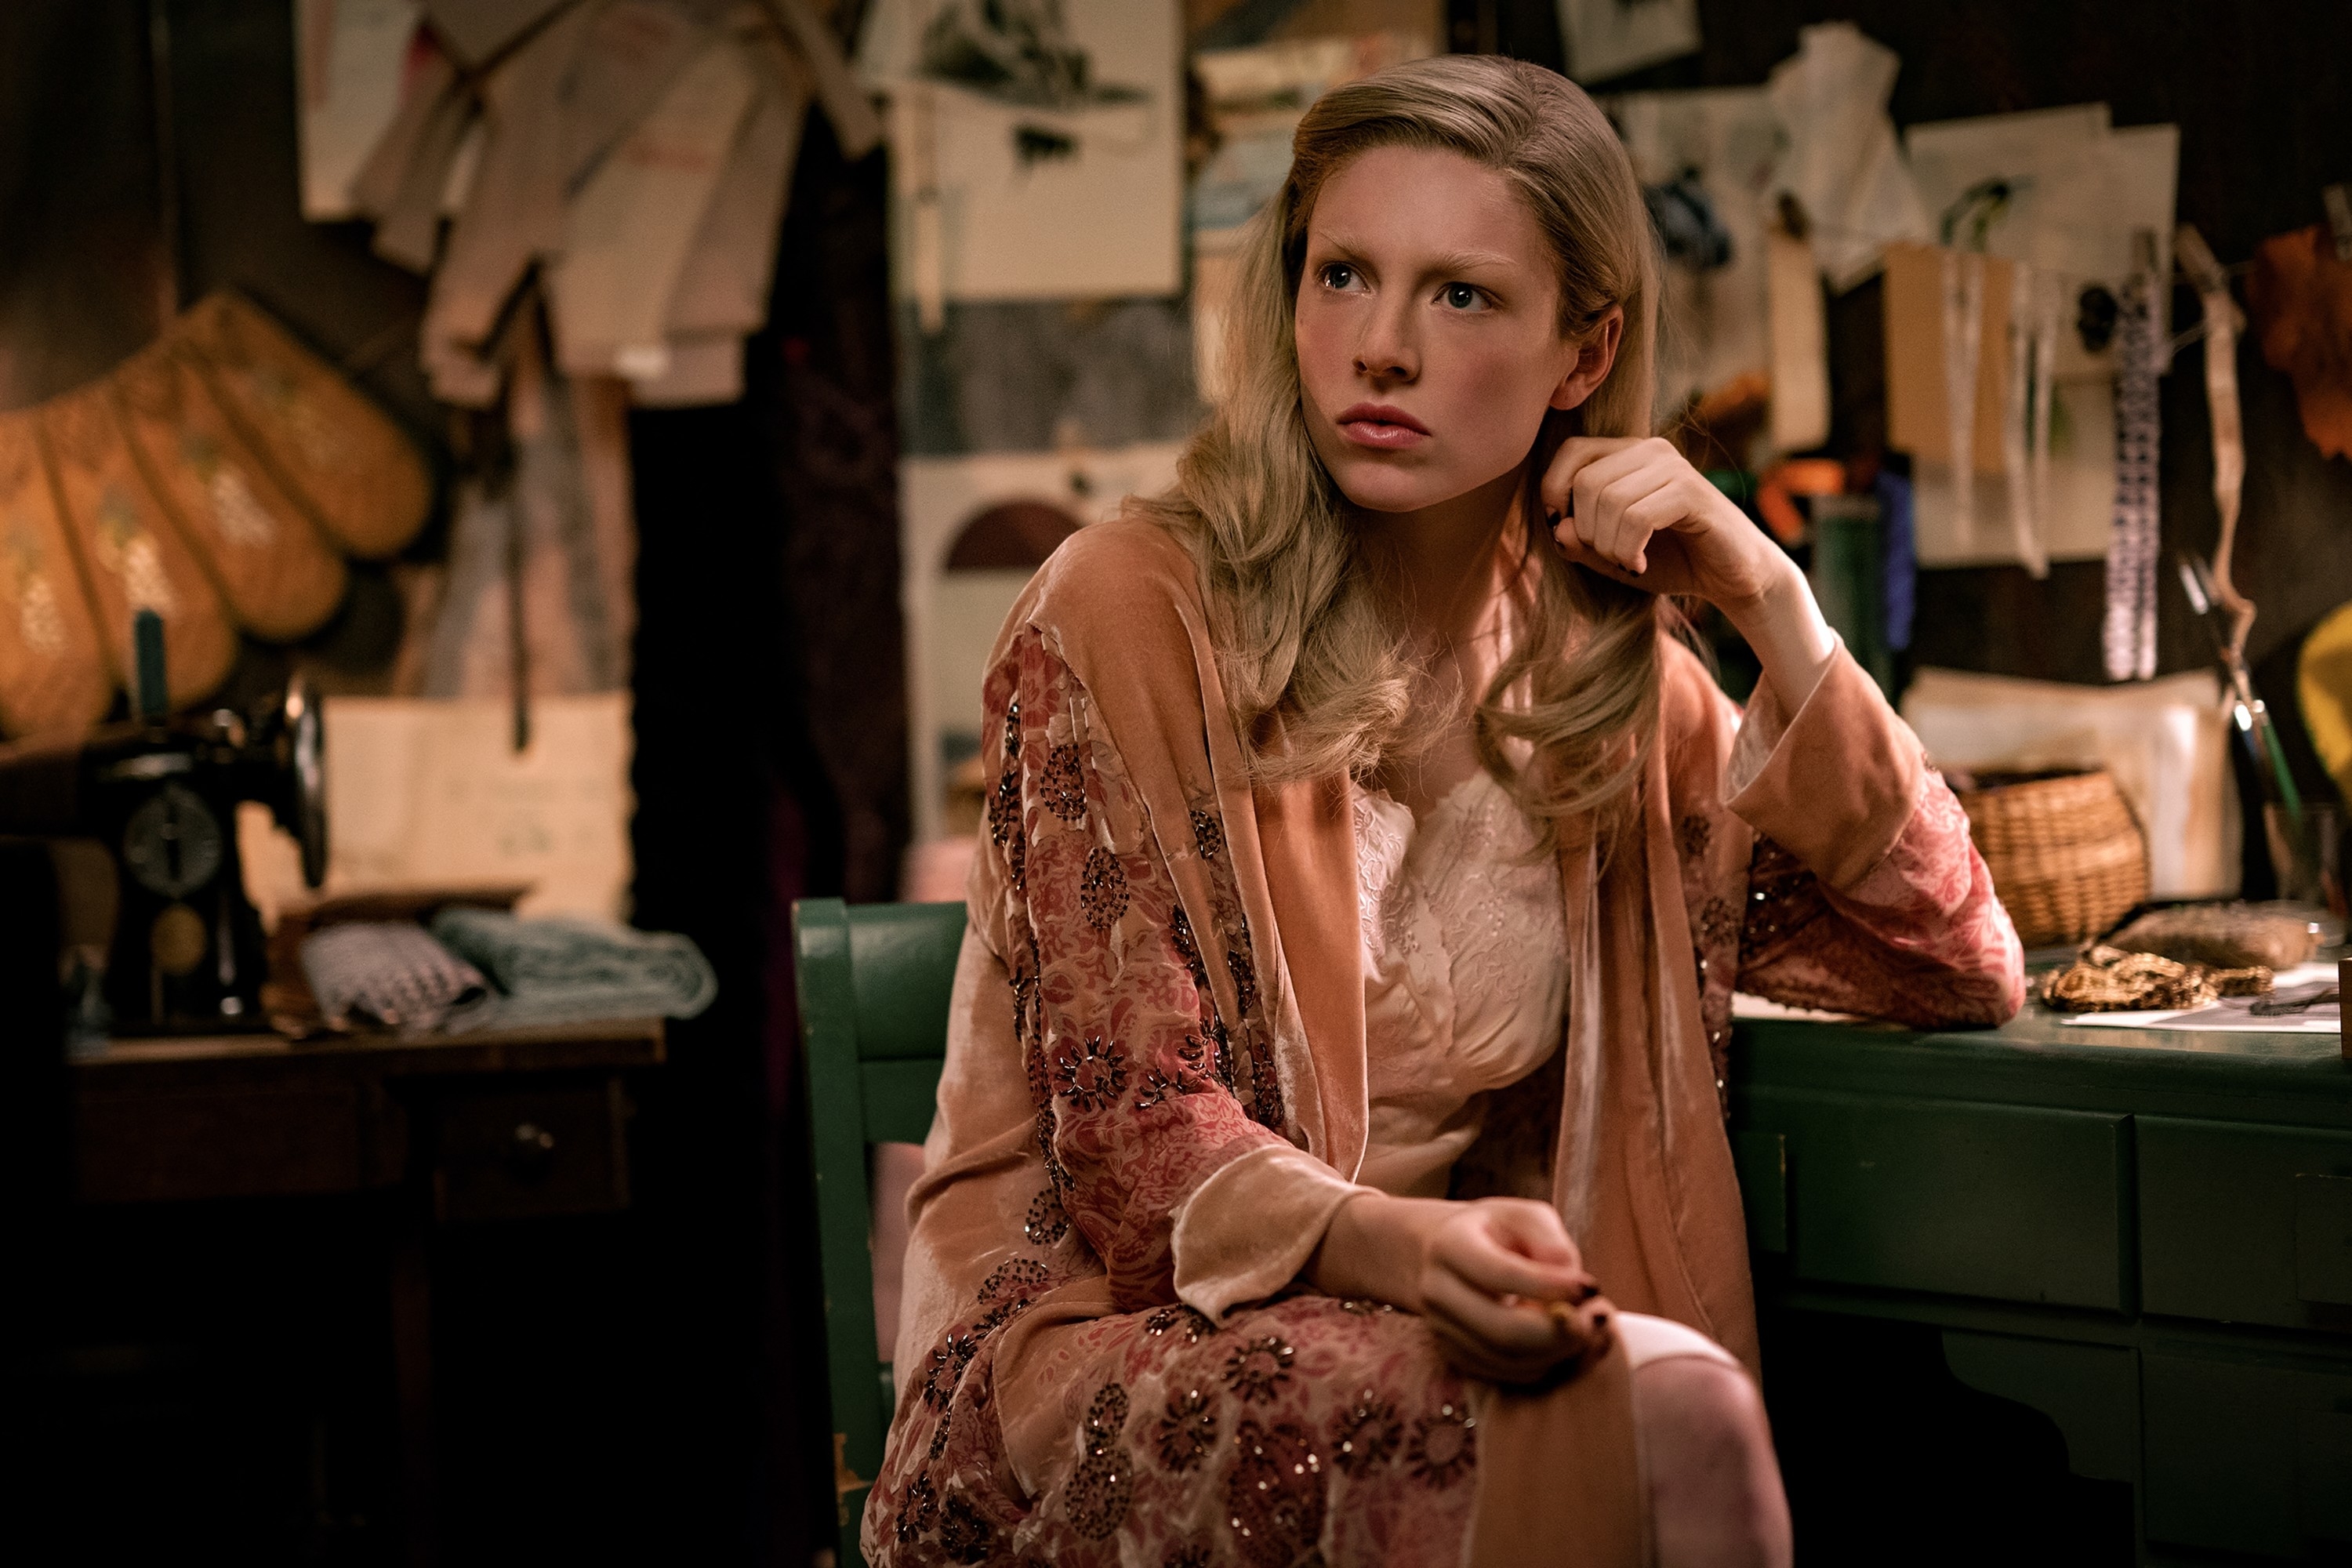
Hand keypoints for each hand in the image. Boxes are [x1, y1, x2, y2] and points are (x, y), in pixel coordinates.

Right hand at [1311, 1194, 1614, 1384]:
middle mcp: (1439, 1290)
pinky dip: (1537, 1371)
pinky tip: (1562, 1351)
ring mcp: (1440, 1328)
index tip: (1591, 1285)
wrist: (1423, 1254)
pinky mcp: (1449, 1354)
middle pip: (1501, 1331)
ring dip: (1555, 1358)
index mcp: (1453, 1244)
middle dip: (1558, 1337)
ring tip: (1588, 1335)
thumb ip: (1550, 1240)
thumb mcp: (1519, 1215)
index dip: (1552, 1285)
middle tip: (1595, 1323)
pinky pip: (1497, 1376)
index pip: (1501, 1273)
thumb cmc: (1487, 1229)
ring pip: (1502, 1361)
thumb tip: (1577, 1281)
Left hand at [1541, 435, 1794, 613]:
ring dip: (1609, 546)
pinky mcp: (1691, 492)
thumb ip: (1580, 543)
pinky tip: (1639, 564)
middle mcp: (1650, 450)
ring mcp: (1673, 467)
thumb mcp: (1611, 556)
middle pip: (1585, 482)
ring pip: (1609, 500)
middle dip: (1587, 531)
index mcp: (1627, 454)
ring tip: (1628, 562)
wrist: (1731, 578)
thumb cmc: (1670, 560)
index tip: (1570, 534)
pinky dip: (1629, 550)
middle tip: (1610, 557)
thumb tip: (1559, 527)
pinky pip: (1637, 517)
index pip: (1571, 452)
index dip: (1555, 493)